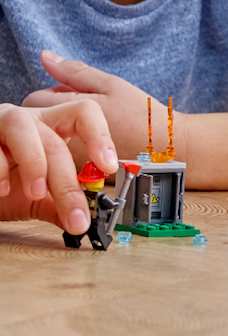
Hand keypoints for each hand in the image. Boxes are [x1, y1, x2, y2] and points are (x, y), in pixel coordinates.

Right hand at [0, 100, 118, 231]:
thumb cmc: (2, 182)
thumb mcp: (33, 197)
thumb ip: (58, 204)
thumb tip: (81, 221)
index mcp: (51, 126)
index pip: (84, 114)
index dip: (100, 136)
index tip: (108, 166)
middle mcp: (29, 119)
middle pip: (56, 140)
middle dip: (67, 182)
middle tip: (75, 215)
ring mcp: (0, 122)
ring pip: (23, 128)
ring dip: (34, 164)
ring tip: (36, 192)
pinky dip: (0, 171)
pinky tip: (2, 190)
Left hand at [22, 51, 165, 162]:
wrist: (165, 150)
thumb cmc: (142, 115)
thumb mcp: (111, 85)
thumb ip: (75, 72)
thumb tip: (45, 57)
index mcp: (70, 110)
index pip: (35, 98)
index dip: (54, 93)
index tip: (78, 96)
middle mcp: (65, 138)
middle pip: (38, 122)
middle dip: (55, 114)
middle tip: (87, 114)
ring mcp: (69, 159)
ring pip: (50, 141)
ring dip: (63, 133)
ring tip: (93, 130)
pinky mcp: (77, 174)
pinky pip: (63, 158)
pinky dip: (74, 149)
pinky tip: (96, 145)